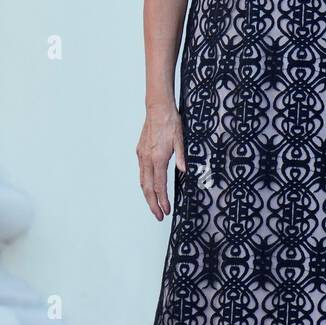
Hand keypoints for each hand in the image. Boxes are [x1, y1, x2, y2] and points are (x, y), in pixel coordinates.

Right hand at [137, 102, 185, 220]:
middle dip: (152, 204)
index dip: (162, 200)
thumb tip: (185, 171)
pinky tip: (149, 186)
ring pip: (142, 181)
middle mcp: (147, 159)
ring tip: (154, 205)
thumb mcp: (181, 139)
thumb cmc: (170, 122)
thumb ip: (181, 156)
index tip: (166, 211)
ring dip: (148, 195)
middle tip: (158, 216)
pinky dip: (145, 183)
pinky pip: (141, 172)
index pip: (159, 186)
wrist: (157, 108)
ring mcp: (141, 155)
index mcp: (158, 158)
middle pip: (147, 188)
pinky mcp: (140, 151)